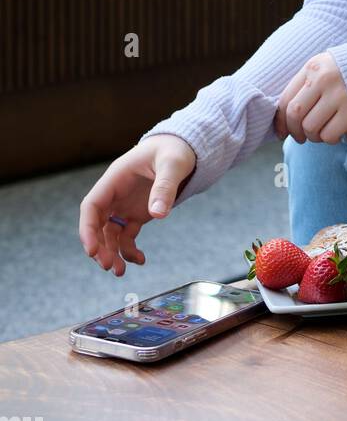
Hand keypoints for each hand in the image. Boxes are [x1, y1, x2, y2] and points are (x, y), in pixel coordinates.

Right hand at [79, 136, 196, 277]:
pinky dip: (129, 250)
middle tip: (109, 266)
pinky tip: (140, 259)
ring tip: (120, 272)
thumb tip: (158, 214)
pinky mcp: (136, 213)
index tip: (91, 250)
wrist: (185, 148)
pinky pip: (126, 236)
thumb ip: (165, 187)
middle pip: (97, 224)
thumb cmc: (175, 150)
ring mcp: (125, 204)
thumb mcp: (173, 164)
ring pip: (109, 234)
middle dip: (99, 247)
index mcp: (116, 178)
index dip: (88, 229)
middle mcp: (116, 193)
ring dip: (112, 253)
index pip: (92, 205)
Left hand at [273, 52, 346, 144]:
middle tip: (300, 138)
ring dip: (313, 137)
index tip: (282, 132)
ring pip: (311, 127)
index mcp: (313, 67)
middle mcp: (323, 80)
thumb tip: (287, 116)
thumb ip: (308, 84)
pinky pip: (329, 135)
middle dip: (294, 132)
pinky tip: (337, 133)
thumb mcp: (327, 66)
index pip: (285, 98)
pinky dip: (329, 139)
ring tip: (322, 133)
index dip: (280, 120)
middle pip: (295, 114)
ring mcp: (339, 95)